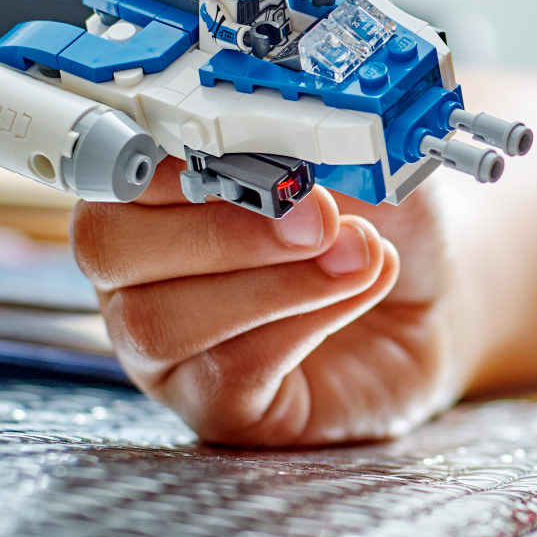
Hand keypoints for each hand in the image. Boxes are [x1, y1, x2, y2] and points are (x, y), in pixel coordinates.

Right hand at [71, 159, 466, 445]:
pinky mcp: (214, 408)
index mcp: (149, 192)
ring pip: (160, 319)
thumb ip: (314, 136)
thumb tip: (301, 128)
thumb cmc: (375, 220)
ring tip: (356, 255)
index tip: (232, 145)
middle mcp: (137, 272)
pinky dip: (301, 324)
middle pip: (109, 247)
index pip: (106, 170)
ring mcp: (166, 349)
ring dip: (271, 282)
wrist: (430, 301)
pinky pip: (226, 373)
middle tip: (317, 214)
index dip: (157, 158)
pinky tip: (357, 290)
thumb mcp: (353, 157)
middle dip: (219, 226)